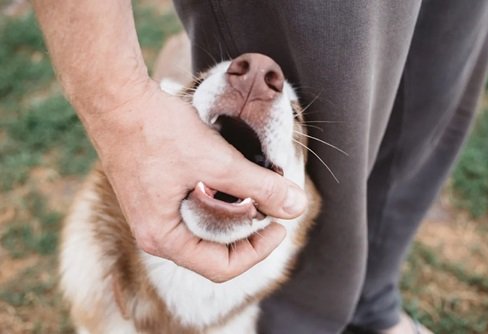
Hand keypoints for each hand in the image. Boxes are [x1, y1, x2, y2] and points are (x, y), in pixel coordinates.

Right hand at [88, 80, 307, 281]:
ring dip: (233, 216)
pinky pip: (193, 211)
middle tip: (270, 210)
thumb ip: (259, 185)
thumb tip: (296, 206)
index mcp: (163, 237)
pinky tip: (231, 181)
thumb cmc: (155, 131)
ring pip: (204, 230)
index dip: (257, 252)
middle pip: (213, 252)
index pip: (220, 267)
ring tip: (255, 194)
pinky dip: (217, 201)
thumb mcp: (216, 161)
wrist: (117, 99)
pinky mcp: (155, 195)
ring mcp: (153, 214)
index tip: (279, 226)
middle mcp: (155, 233)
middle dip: (247, 234)